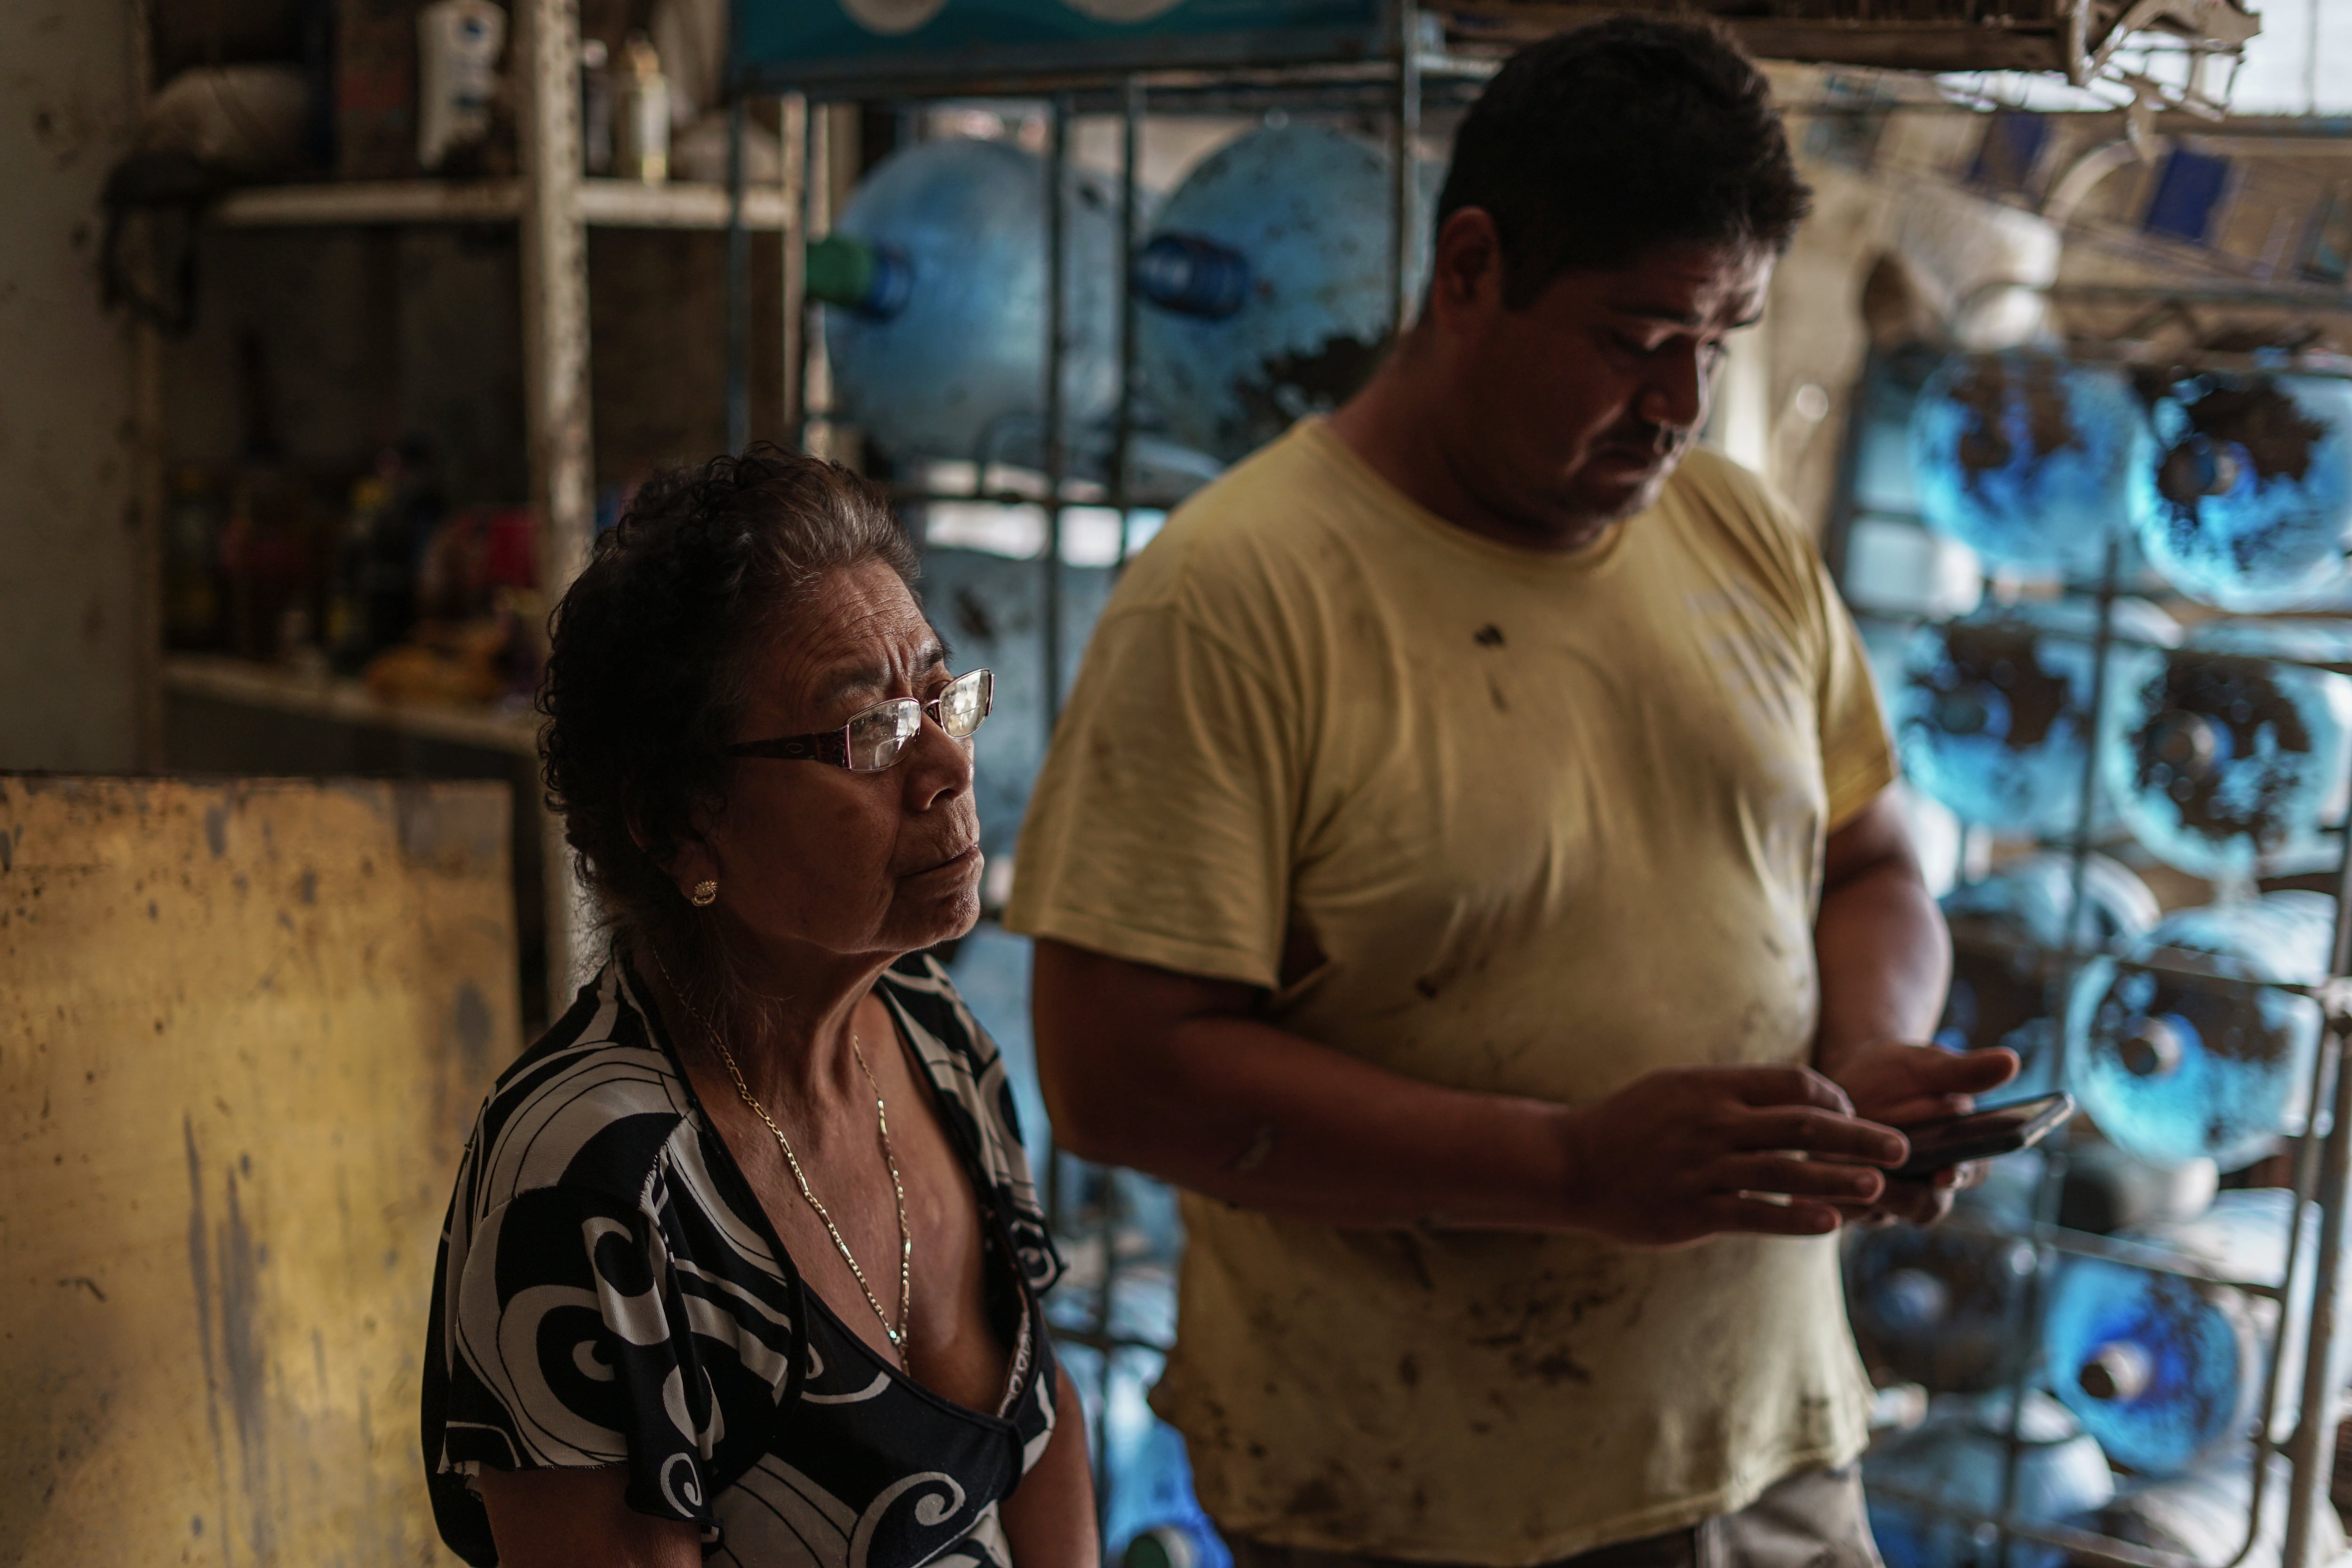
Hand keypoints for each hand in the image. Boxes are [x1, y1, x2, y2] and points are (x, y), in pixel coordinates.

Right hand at [1554, 1063, 1909, 1247]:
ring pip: (1787, 1171)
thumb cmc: (1627, 1126)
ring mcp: (1702, 1167)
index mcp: (1712, 1088)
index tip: (1854, 1116)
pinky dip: (1796, 1217)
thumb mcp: (1676, 1090)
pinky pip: (1756, 1213)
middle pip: (1803, 1125)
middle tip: (1902, 1146)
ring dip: (1840, 1179)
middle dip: (1859, 1136)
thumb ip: (1728, 1093)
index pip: (1792, 1084)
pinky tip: (1830, 1223)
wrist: (1569, 1164)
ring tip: (1880, 1187)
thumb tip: (1785, 1097)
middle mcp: (1712, 1123)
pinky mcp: (1693, 1210)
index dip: (1832, 1099)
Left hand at [1821, 1042, 2018, 1226]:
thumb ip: (1965, 1072)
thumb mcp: (1929, 1066)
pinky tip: (1807, 1190)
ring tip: (1837, 1184)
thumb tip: (2011, 1061)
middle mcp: (1923, 1184)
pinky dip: (1825, 1203)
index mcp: (1957, 1154)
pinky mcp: (1846, 1197)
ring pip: (1877, 1214)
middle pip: (1923, 1207)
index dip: (1961, 1176)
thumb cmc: (1900, 1072)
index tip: (1948, 1171)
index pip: (1969, 1173)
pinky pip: (1838, 1211)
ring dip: (1858, 1201)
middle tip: (1882, 1184)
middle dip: (1904, 1197)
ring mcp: (1884, 1195)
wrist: (1851, 1076)